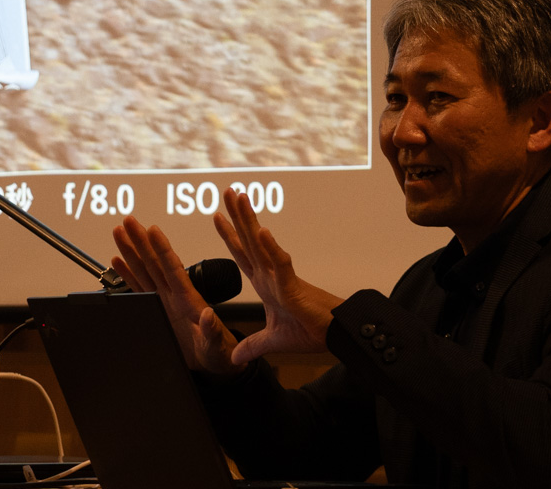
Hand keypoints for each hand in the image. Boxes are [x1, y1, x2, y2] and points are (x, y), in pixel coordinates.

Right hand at [111, 215, 241, 374]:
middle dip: (140, 240)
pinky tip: (117, 261)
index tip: (153, 230)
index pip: (173, 269)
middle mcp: (174, 295)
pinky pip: (138, 287)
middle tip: (129, 221)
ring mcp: (164, 300)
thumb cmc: (218, 351)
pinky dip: (127, 274)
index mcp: (189, 300)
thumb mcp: (217, 345)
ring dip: (131, 251)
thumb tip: (208, 316)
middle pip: (154, 262)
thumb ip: (212, 331)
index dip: (162, 249)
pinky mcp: (156, 309)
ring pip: (143, 270)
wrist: (213, 361)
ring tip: (120, 232)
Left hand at [214, 189, 343, 365]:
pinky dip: (271, 248)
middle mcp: (269, 274)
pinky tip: (262, 231)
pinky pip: (280, 264)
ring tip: (240, 198)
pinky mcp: (293, 287)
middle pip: (248, 240)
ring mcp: (280, 277)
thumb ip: (253, 346)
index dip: (228, 236)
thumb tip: (236, 358)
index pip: (241, 254)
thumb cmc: (308, 332)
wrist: (333, 337)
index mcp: (264, 283)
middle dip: (237, 216)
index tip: (216, 216)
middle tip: (227, 191)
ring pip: (261, 244)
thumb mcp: (272, 341)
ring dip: (249, 221)